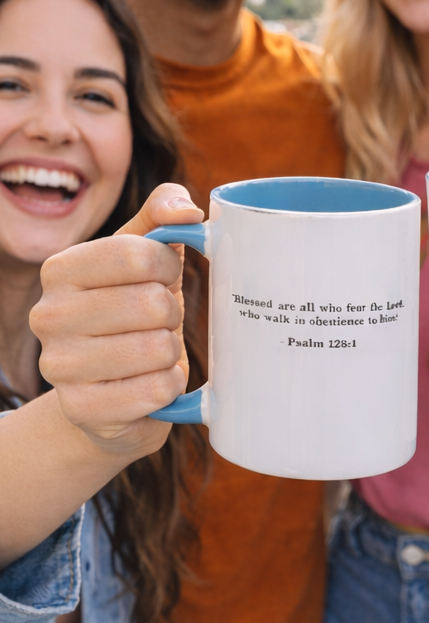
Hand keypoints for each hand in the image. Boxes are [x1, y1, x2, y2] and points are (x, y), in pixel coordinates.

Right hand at [30, 183, 204, 461]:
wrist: (110, 391)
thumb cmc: (132, 310)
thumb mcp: (144, 254)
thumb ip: (163, 213)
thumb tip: (188, 213)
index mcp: (59, 268)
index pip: (138, 253)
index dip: (167, 266)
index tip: (163, 278)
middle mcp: (47, 315)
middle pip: (151, 303)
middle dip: (171, 313)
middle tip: (158, 323)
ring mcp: (59, 366)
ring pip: (156, 348)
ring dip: (171, 351)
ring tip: (153, 353)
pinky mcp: (82, 410)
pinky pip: (156, 391)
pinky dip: (169, 386)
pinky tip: (153, 383)